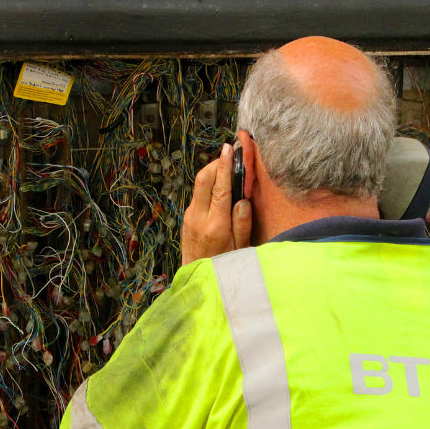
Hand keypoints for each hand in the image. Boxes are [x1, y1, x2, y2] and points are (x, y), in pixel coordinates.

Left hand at [181, 143, 251, 264]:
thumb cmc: (224, 267)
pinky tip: (219, 188)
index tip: (229, 149)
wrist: (198, 279)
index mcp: (215, 225)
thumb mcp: (241, 249)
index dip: (225, 165)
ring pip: (198, 186)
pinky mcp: (186, 219)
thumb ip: (242, 223)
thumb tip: (243, 199)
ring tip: (226, 169)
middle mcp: (199, 218)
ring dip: (212, 174)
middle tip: (228, 155)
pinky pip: (198, 196)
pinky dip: (208, 187)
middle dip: (216, 163)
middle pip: (203, 179)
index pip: (220, 187)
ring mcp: (189, 217)